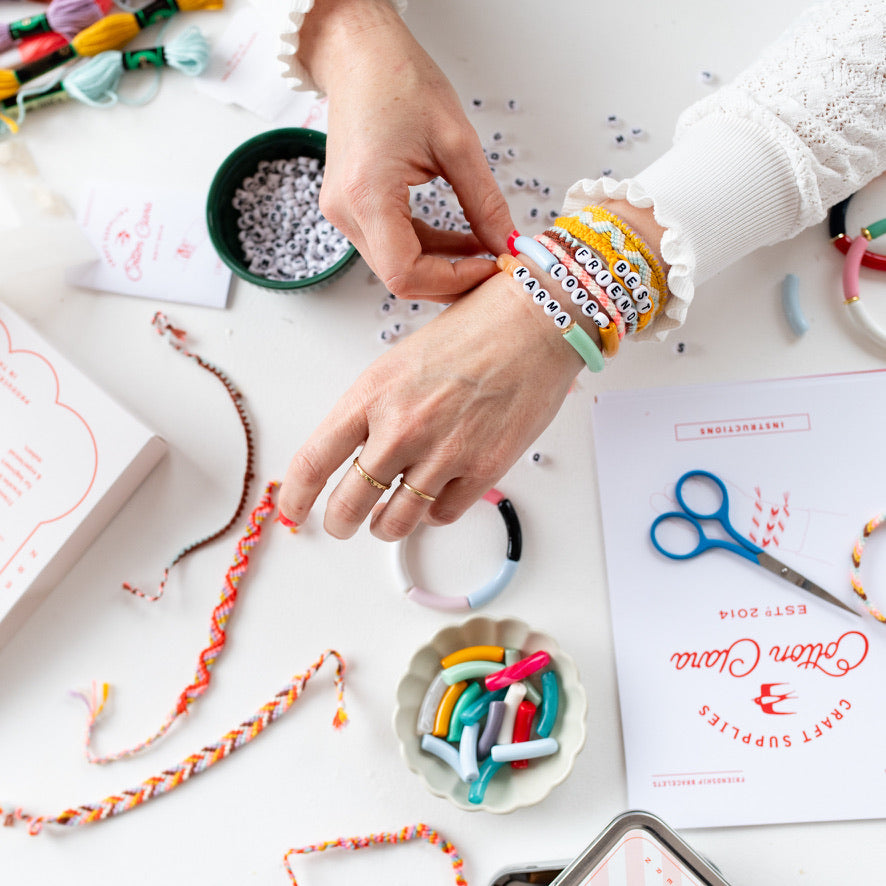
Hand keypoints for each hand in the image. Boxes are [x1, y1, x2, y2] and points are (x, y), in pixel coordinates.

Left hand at [278, 271, 585, 539]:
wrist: (534, 323)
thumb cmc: (471, 331)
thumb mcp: (400, 361)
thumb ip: (373, 409)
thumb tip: (355, 454)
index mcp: (371, 394)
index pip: (314, 460)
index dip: (295, 496)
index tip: (293, 510)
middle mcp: (401, 427)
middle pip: (349, 504)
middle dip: (341, 523)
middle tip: (344, 524)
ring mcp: (443, 452)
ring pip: (396, 522)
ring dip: (386, 527)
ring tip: (387, 520)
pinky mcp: (483, 469)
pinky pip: (443, 516)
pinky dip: (434, 514)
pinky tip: (436, 497)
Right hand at [298, 0, 514, 300]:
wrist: (359, 55)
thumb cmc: (400, 82)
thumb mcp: (457, 143)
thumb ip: (485, 203)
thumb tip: (507, 245)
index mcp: (368, 194)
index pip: (406, 273)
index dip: (452, 281)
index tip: (491, 266)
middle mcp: (346, 212)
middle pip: (400, 277)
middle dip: (450, 280)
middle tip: (494, 266)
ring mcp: (343, 213)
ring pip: (396, 265)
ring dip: (441, 266)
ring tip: (483, 248)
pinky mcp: (351, 208)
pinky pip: (391, 245)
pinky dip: (426, 249)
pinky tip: (460, 238)